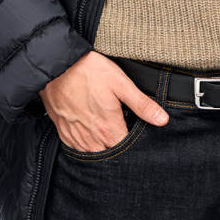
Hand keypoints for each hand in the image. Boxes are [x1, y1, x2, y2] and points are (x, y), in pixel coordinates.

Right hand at [39, 51, 168, 151]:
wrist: (57, 65)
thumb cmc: (88, 71)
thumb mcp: (121, 83)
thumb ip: (142, 104)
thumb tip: (162, 120)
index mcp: (108, 128)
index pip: (125, 150)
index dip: (133, 146)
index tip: (136, 136)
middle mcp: (91, 138)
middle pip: (109, 154)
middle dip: (117, 147)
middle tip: (122, 131)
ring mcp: (75, 136)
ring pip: (92, 154)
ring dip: (101, 147)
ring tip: (107, 132)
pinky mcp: (63, 131)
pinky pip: (76, 148)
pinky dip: (85, 144)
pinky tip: (90, 132)